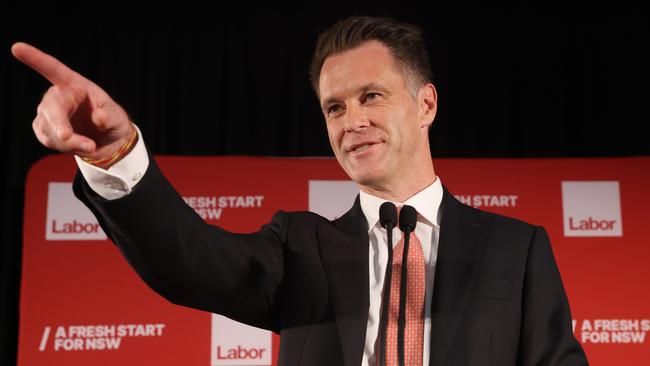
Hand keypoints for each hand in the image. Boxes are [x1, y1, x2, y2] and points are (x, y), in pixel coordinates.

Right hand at [11, 42, 133, 160]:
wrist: (108, 143)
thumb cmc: (112, 122)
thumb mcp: (118, 118)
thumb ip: (110, 117)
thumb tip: (100, 117)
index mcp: (75, 84)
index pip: (54, 69)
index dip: (36, 59)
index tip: (17, 48)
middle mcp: (59, 96)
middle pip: (50, 107)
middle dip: (58, 123)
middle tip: (66, 137)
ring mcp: (49, 114)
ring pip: (49, 128)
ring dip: (70, 141)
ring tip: (91, 146)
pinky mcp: (45, 130)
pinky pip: (49, 139)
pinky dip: (66, 147)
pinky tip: (80, 146)